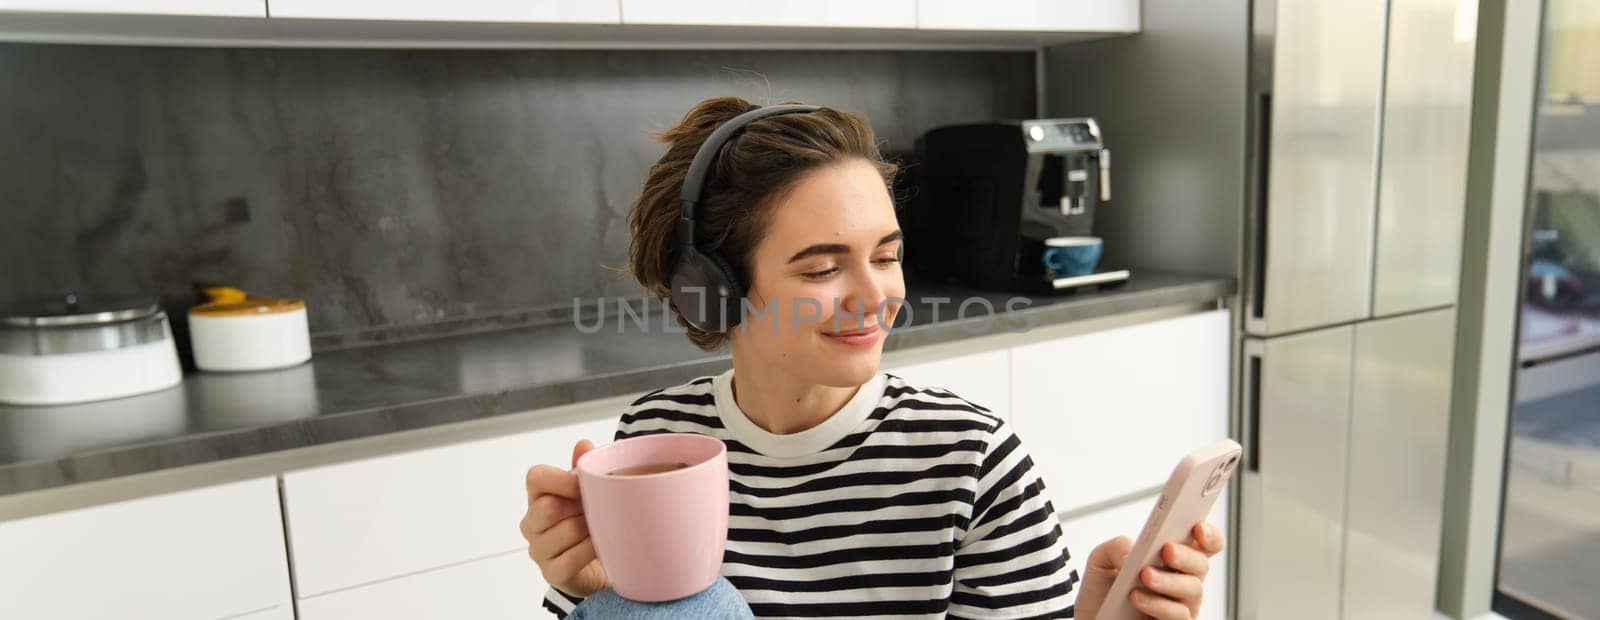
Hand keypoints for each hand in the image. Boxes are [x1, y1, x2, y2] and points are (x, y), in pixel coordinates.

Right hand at [520, 439, 608, 597]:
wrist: (595, 567)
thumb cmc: (587, 523)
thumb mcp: (585, 493)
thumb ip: (582, 468)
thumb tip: (584, 444)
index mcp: (536, 497)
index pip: (536, 478)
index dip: (563, 478)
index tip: (586, 483)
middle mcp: (531, 523)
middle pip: (550, 506)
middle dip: (581, 506)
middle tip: (601, 508)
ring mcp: (538, 550)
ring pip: (565, 531)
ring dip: (591, 528)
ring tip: (605, 526)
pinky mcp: (551, 573)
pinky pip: (572, 558)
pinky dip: (592, 549)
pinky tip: (603, 546)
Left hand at [1074, 522, 1226, 618]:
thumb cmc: (1102, 592)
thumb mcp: (1100, 560)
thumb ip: (1116, 547)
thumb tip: (1132, 552)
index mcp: (1171, 558)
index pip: (1203, 543)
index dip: (1208, 534)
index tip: (1198, 527)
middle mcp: (1182, 580)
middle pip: (1201, 564)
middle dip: (1186, 555)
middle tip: (1167, 549)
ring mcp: (1181, 605)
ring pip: (1193, 589)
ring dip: (1168, 580)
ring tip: (1145, 575)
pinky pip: (1180, 615)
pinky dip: (1158, 605)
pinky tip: (1137, 596)